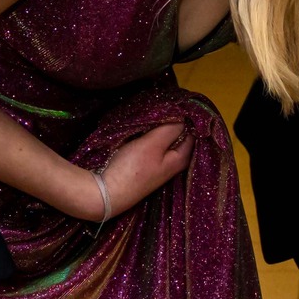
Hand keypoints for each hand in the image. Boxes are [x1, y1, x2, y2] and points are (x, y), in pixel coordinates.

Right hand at [58, 121, 189, 222]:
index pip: (192, 133)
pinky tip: (143, 131)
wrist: (106, 193)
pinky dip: (149, 138)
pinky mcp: (145, 168)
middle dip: (172, 123)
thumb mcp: (154, 143)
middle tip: (162, 108)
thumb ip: (171, 129)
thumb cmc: (132, 168)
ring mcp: (159, 167)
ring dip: (159, 130)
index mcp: (181, 159)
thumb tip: (185, 118)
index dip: (186, 118)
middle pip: (178, 137)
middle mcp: (174, 164)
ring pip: (164, 142)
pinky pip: (152, 147)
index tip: (176, 105)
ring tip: (152, 116)